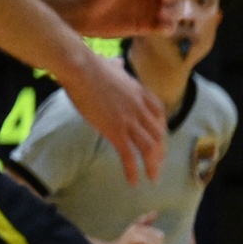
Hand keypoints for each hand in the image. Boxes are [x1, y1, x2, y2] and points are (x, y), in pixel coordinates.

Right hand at [57, 49, 165, 181]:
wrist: (80, 67)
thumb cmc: (91, 65)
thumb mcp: (113, 66)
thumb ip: (119, 68)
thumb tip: (117, 62)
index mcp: (143, 94)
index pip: (161, 117)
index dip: (161, 131)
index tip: (160, 141)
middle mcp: (141, 109)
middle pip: (159, 135)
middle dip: (161, 152)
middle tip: (158, 165)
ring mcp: (130, 120)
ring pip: (150, 148)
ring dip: (153, 165)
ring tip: (152, 178)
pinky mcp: (115, 130)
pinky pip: (129, 155)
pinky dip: (133, 170)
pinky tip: (134, 181)